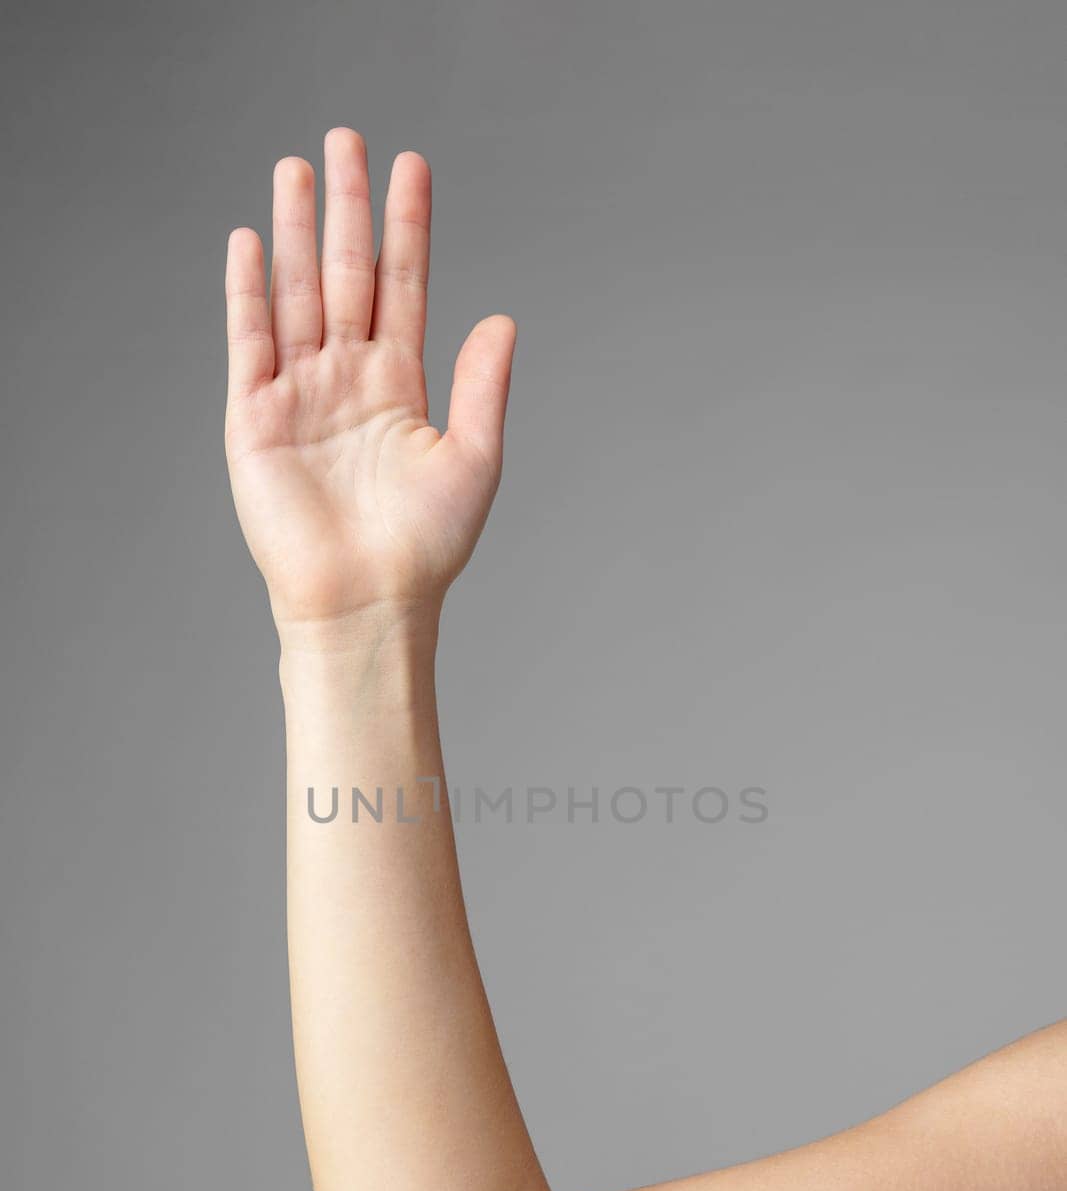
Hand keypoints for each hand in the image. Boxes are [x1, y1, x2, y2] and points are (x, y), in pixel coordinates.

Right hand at [224, 129, 516, 633]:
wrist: (366, 602)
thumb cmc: (423, 547)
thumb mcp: (472, 459)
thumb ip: (484, 386)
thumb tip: (503, 319)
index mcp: (400, 386)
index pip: (403, 286)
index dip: (408, 227)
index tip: (413, 167)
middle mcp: (348, 380)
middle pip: (347, 274)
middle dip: (348, 207)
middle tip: (346, 138)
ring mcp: (300, 395)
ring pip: (297, 294)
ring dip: (298, 231)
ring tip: (297, 168)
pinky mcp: (255, 419)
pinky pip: (250, 342)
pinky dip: (249, 292)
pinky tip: (251, 242)